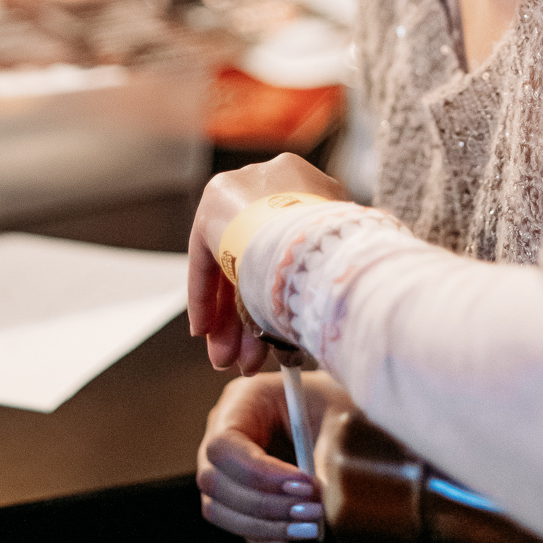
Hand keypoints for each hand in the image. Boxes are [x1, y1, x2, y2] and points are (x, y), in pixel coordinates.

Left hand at [187, 153, 347, 373]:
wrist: (305, 234)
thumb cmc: (334, 255)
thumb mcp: (338, 264)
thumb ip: (324, 277)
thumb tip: (326, 318)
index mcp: (314, 188)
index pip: (286, 248)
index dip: (279, 294)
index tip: (276, 335)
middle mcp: (277, 182)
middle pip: (258, 259)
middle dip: (251, 315)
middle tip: (248, 357)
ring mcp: (246, 188)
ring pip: (234, 262)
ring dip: (230, 315)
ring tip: (228, 359)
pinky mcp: (215, 202)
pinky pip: (208, 256)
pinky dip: (206, 295)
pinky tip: (204, 330)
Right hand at [197, 370, 348, 542]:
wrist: (336, 417)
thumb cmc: (330, 405)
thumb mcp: (335, 414)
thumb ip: (328, 450)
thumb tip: (322, 495)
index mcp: (241, 401)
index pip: (225, 445)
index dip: (260, 473)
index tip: (305, 484)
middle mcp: (221, 433)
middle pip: (216, 482)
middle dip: (265, 505)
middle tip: (312, 511)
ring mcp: (223, 466)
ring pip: (219, 509)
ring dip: (264, 527)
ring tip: (308, 528)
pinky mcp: (233, 495)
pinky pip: (235, 524)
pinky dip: (263, 538)